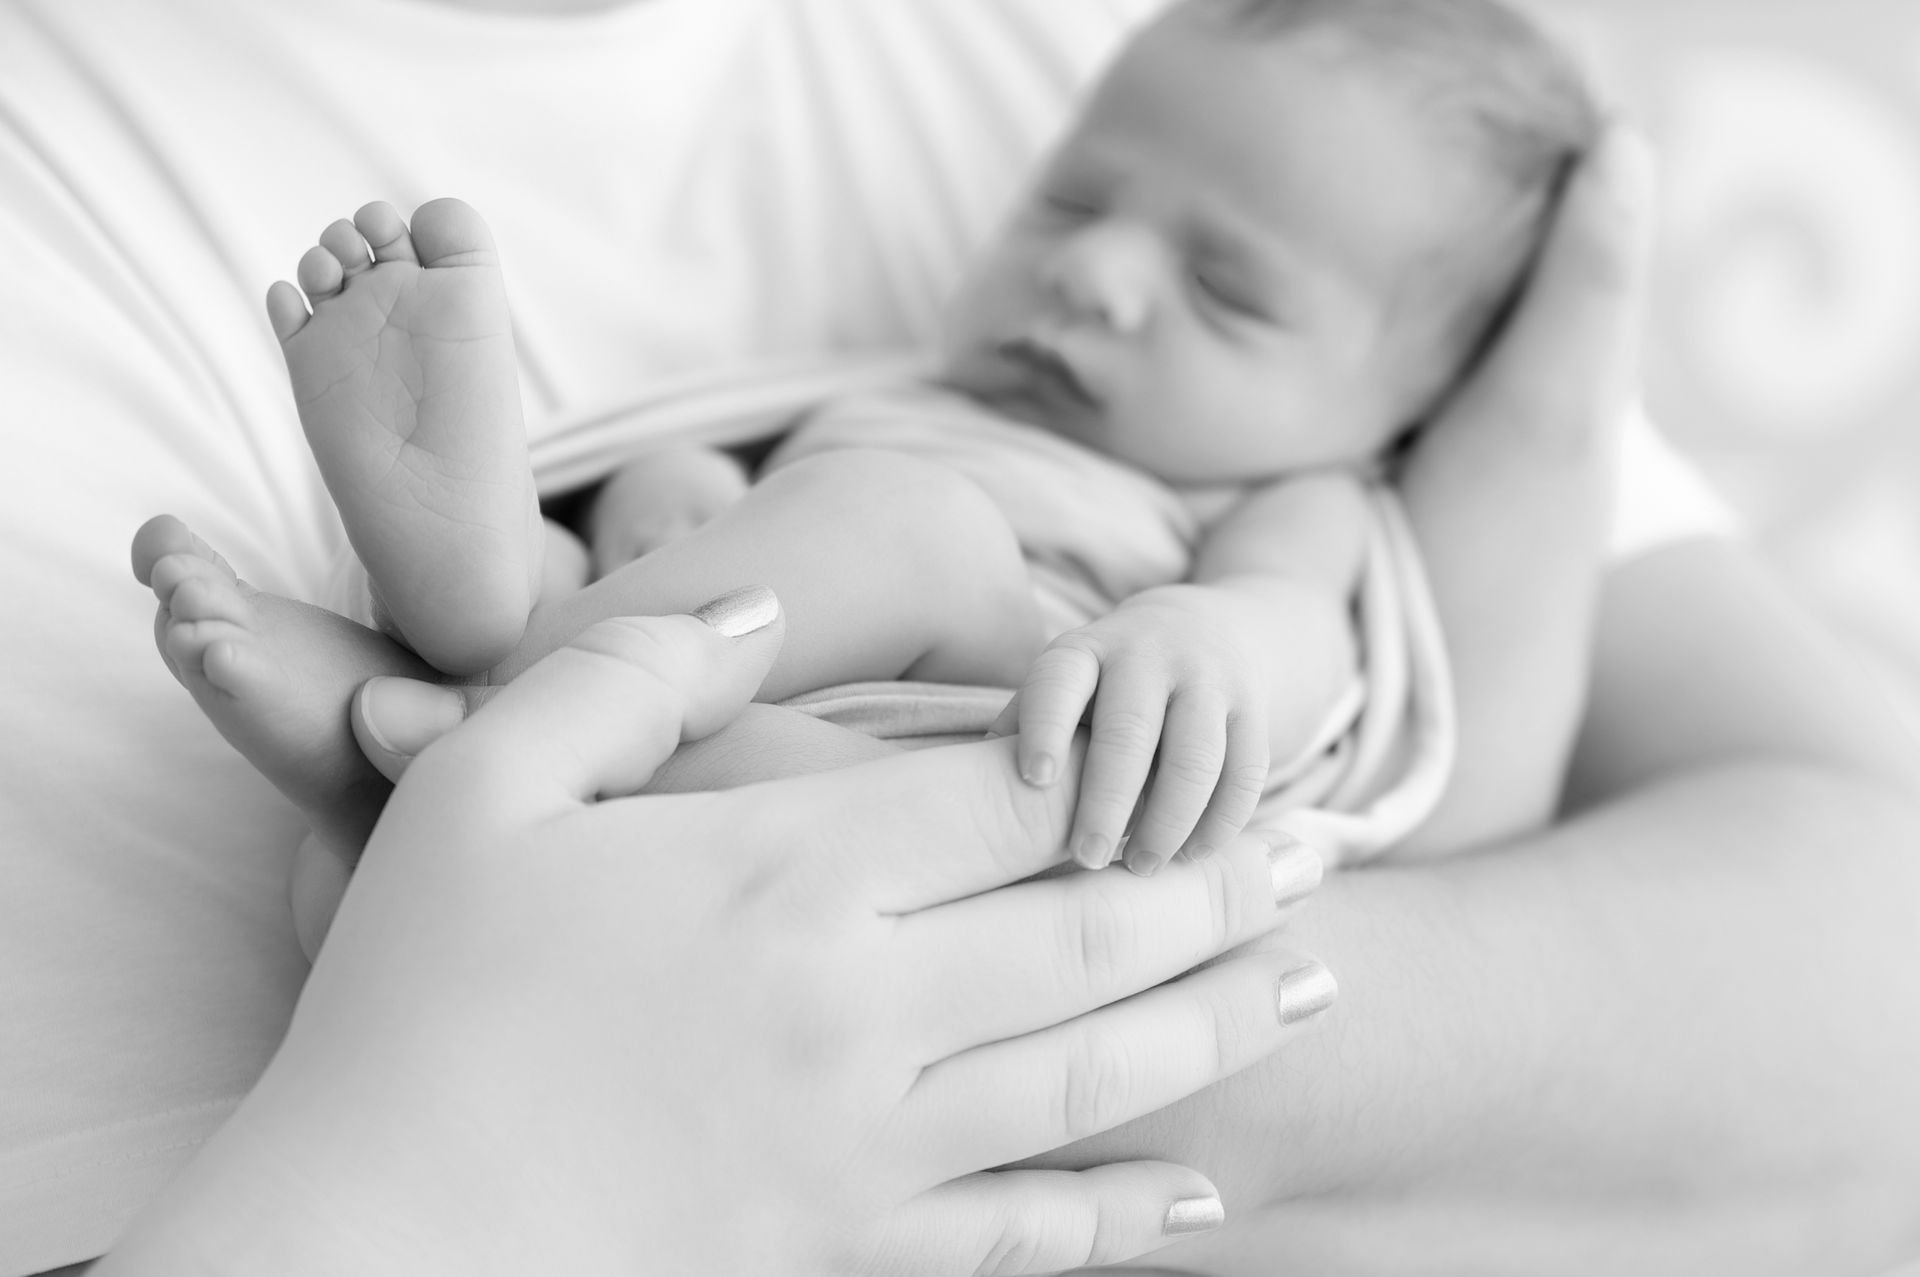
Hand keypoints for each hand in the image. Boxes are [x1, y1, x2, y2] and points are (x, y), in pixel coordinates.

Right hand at [106, 587, 1332, 1276]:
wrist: (366, 1244)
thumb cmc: (406, 1004)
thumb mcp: (485, 789)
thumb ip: (629, 677)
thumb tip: (755, 612)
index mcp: (784, 877)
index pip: (1005, 801)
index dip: (1117, 759)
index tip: (1197, 731)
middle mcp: (860, 1007)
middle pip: (1090, 933)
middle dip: (1217, 883)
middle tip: (1321, 848)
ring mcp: (867, 1143)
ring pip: (1093, 1075)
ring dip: (1220, 1022)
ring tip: (1318, 983)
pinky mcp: (843, 1246)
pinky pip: (1018, 1234)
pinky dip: (1122, 1217)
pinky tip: (1205, 1197)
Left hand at [1005, 586, 1270, 876]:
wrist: (1213, 629)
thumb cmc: (1110, 683)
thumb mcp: (1065, 687)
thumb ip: (1025, 730)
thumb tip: (971, 797)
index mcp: (1086, 649)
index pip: (1060, 681)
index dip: (1046, 728)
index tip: (1034, 782)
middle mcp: (1149, 653)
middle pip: (1130, 730)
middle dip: (1107, 801)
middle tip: (1085, 859)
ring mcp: (1209, 678)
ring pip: (1196, 757)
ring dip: (1168, 821)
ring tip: (1141, 868)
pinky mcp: (1257, 708)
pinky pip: (1246, 774)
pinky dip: (1220, 824)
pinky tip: (1191, 857)